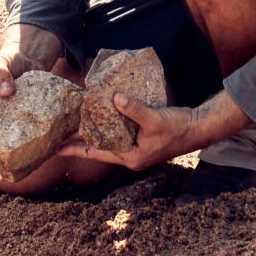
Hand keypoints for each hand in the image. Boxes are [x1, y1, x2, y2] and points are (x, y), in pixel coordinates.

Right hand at [0, 33, 66, 177]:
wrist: (29, 54)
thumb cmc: (8, 59)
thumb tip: (5, 92)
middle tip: (12, 168)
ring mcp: (14, 121)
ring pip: (13, 144)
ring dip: (19, 155)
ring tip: (30, 163)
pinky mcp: (31, 118)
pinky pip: (32, 135)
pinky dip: (37, 143)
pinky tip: (48, 148)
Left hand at [64, 95, 212, 173]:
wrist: (199, 127)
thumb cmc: (178, 128)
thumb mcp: (155, 119)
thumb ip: (134, 109)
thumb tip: (115, 97)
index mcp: (130, 157)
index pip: (96, 153)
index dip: (76, 149)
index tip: (56, 148)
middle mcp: (131, 155)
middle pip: (99, 148)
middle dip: (81, 140)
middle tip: (60, 132)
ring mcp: (137, 147)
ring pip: (109, 139)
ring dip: (94, 131)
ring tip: (76, 122)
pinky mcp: (142, 137)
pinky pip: (119, 132)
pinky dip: (109, 124)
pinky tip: (102, 114)